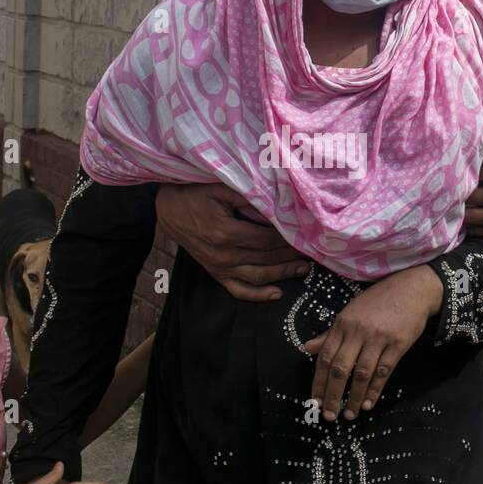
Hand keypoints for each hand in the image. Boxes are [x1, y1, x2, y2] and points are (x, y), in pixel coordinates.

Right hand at [156, 183, 309, 301]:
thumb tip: (278, 204)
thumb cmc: (195, 194)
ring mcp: (219, 267)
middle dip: (292, 254)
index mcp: (225, 232)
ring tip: (305, 269)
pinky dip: (258, 295)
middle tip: (315, 250)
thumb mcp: (220, 188)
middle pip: (267, 258)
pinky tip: (277, 294)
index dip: (289, 236)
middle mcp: (223, 254)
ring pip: (258, 276)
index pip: (267, 238)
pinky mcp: (215, 273)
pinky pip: (238, 290)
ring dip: (283, 274)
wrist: (167, 209)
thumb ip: (248, 197)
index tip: (306, 231)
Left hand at [305, 266, 441, 421]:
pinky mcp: (398, 345)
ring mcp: (379, 338)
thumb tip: (306, 348)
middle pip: (341, 368)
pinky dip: (374, 390)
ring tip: (348, 415)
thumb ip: (330, 334)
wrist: (411, 289)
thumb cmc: (378, 301)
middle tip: (328, 415)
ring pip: (362, 374)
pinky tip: (367, 404)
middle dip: (332, 395)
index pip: (325, 357)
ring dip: (353, 397)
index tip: (314, 401)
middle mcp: (358, 331)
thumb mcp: (350, 312)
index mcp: (343, 323)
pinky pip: (384, 372)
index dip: (318, 381)